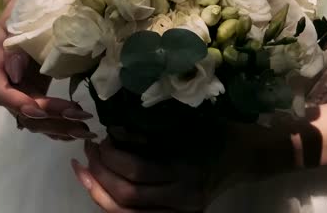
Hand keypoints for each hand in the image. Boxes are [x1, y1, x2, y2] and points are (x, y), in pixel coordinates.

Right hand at [0, 0, 95, 140]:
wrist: (30, 11)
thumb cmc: (22, 13)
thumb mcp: (16, 22)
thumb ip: (14, 48)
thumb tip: (14, 73)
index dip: (17, 103)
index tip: (40, 109)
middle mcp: (1, 84)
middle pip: (21, 111)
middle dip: (50, 117)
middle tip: (78, 116)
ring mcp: (18, 92)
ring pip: (34, 119)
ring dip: (59, 126)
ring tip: (85, 129)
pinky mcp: (33, 95)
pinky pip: (44, 117)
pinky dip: (60, 126)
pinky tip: (77, 132)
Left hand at [72, 123, 300, 211]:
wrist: (245, 156)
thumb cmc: (215, 131)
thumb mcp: (184, 122)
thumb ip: (149, 129)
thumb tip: (113, 129)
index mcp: (185, 170)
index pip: (135, 170)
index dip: (109, 155)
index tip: (100, 137)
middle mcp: (182, 198)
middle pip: (126, 195)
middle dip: (98, 172)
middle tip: (88, 149)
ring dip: (98, 192)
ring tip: (82, 170)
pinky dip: (112, 205)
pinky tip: (97, 187)